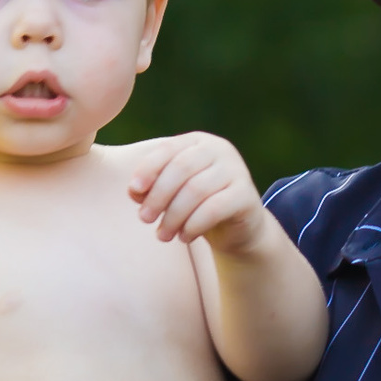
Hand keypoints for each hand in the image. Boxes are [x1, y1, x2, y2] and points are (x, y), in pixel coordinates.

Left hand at [123, 133, 273, 253]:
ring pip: (196, 190)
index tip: (134, 191)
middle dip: (158, 196)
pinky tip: (184, 237)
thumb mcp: (172, 194)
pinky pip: (214, 209)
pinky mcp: (246, 195)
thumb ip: (152, 188)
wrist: (236, 229)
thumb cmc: (197, 207)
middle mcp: (220, 150)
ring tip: (162, 235)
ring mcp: (236, 170)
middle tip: (144, 219)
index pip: (168, 150)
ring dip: (173, 216)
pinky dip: (193, 226)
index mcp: (198, 142)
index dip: (148, 169)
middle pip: (181, 168)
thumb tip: (135, 191)